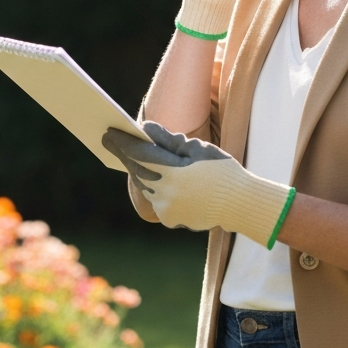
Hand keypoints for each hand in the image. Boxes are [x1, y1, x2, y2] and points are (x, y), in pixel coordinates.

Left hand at [102, 121, 291, 246]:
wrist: (240, 204)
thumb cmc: (221, 170)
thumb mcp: (198, 148)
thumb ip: (169, 140)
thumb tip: (145, 129)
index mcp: (173, 172)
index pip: (139, 154)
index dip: (122, 142)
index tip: (108, 132)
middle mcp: (166, 193)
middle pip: (138, 170)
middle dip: (126, 155)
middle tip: (111, 140)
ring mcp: (166, 209)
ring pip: (146, 185)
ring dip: (140, 170)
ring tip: (130, 155)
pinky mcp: (169, 219)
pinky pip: (155, 198)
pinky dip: (154, 186)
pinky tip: (153, 175)